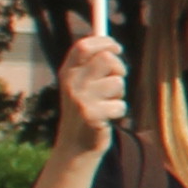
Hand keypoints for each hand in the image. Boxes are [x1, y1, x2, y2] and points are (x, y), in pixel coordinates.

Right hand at [44, 15, 125, 159]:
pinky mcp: (91, 116)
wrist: (76, 145)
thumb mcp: (83, 84)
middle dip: (119, 69)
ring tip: (107, 103)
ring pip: (117, 83)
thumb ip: (93, 64)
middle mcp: (71, 83)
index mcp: (67, 72)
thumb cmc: (87, 108)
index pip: (84, 46)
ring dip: (119, 94)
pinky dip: (119, 111)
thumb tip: (110, 43)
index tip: (116, 48)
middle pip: (107, 59)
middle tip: (114, 82)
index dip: (104, 42)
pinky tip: (107, 118)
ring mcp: (80, 99)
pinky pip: (120, 105)